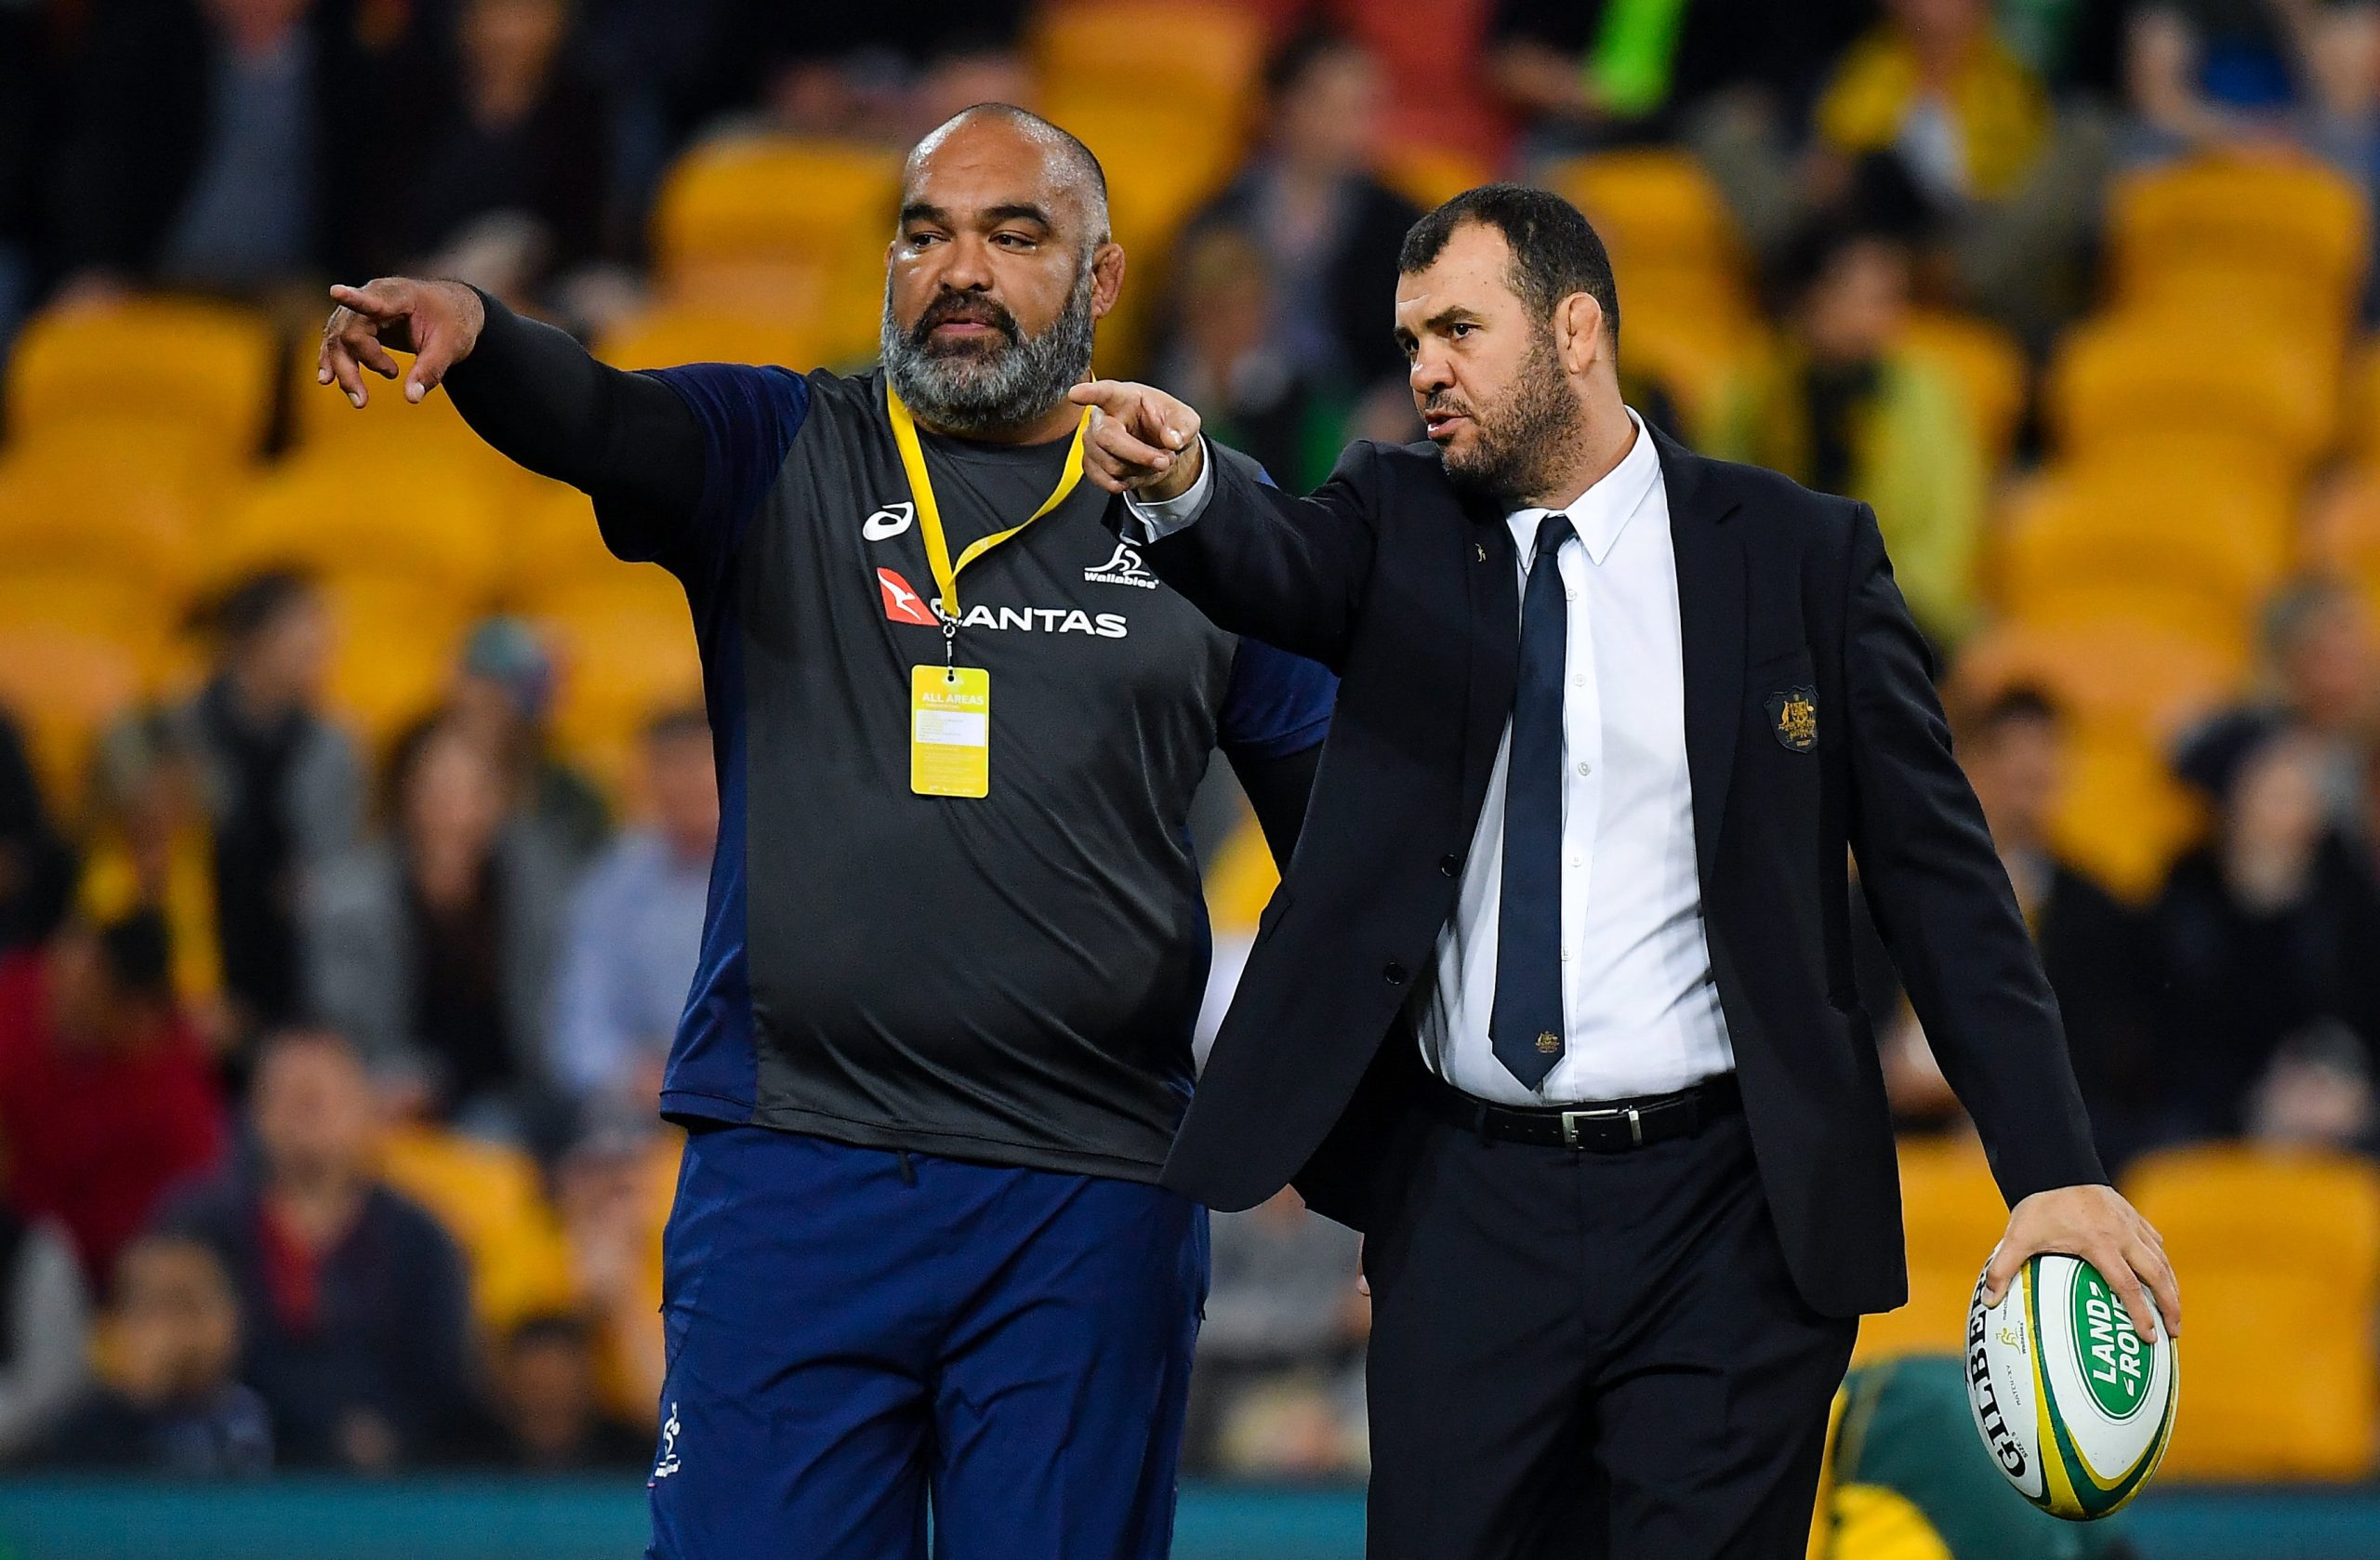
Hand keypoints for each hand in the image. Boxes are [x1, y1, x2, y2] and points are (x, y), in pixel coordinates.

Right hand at [317, 276, 485, 408]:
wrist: (452, 310)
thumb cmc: (453, 323)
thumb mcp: (449, 348)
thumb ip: (430, 371)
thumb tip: (411, 398)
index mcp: (400, 296)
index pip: (373, 300)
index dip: (353, 298)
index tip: (336, 292)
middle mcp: (374, 296)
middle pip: (349, 332)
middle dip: (350, 368)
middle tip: (362, 401)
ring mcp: (362, 308)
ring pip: (339, 339)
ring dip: (343, 370)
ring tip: (359, 400)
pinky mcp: (358, 321)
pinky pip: (339, 340)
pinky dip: (334, 360)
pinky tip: (327, 379)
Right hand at [1069, 379, 1203, 500]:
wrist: (1161, 446)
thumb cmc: (1168, 423)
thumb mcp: (1186, 419)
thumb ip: (1183, 426)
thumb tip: (1171, 440)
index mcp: (1122, 397)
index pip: (1103, 392)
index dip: (1089, 393)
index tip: (1075, 394)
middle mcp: (1102, 417)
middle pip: (1107, 438)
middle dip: (1140, 455)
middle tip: (1166, 460)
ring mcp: (1092, 441)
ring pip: (1109, 465)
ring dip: (1140, 471)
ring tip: (1156, 462)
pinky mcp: (1091, 463)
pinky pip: (1104, 481)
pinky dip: (1127, 483)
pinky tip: (1138, 473)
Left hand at [1982, 1183, 2180, 1341]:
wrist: (2055, 1164)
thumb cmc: (2038, 1204)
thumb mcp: (2017, 1236)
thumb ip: (2003, 1269)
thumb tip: (1988, 1301)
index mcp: (2099, 1243)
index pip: (2126, 1286)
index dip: (2140, 1313)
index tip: (2150, 1337)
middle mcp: (2122, 1234)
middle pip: (2156, 1275)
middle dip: (2169, 1305)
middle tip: (2174, 1332)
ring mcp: (2131, 1223)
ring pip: (2161, 1259)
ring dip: (2171, 1286)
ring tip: (2175, 1312)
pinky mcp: (2132, 1214)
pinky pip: (2155, 1241)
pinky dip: (2162, 1261)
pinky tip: (2163, 1274)